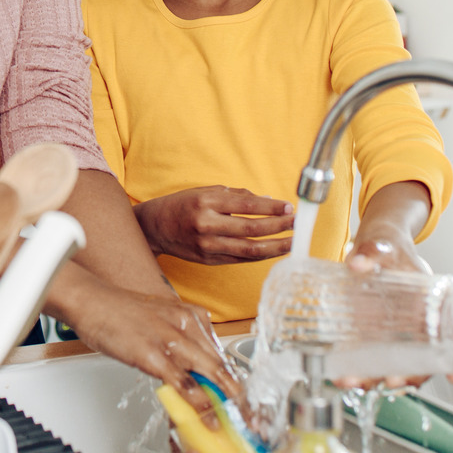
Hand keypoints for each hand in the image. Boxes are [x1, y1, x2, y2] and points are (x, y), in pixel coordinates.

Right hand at [65, 282, 242, 419]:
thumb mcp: (161, 322)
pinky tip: (205, 418)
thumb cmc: (120, 311)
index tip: (246, 402)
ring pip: (209, 376)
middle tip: (252, 420)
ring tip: (235, 425)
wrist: (90, 299)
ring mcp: (171, 339)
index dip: (236, 383)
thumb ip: (182, 343)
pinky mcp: (152, 353)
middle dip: (239, 398)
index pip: (222, 355)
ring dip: (224, 405)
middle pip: (222, 367)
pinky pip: (182, 383)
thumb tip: (195, 371)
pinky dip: (197, 404)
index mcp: (192, 316)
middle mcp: (187, 324)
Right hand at [134, 186, 293, 264]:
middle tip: (297, 224)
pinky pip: (241, 260)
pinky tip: (275, 251)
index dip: (271, 209)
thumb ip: (236, 196)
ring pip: (249, 250)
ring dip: (276, 246)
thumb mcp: (206, 191)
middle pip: (252, 229)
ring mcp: (208, 246)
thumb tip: (269, 203)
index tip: (289, 208)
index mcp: (206, 202)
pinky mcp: (209, 260)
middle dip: (279, 227)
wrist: (155, 227)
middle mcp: (206, 225)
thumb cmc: (183, 205)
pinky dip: (261, 256)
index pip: (246, 206)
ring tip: (293, 241)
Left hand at [339, 210, 440, 389]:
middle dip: (406, 376)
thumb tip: (358, 263)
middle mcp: (414, 325)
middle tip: (388, 381)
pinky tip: (342, 376)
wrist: (377, 244)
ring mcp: (393, 332)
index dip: (445, 360)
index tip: (448, 375)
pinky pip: (367, 356)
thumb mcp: (384, 246)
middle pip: (418, 360)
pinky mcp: (371, 333)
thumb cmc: (390, 247)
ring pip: (391, 363)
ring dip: (374, 378)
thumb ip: (371, 252)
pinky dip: (357, 368)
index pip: (445, 339)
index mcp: (428, 305)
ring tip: (351, 382)